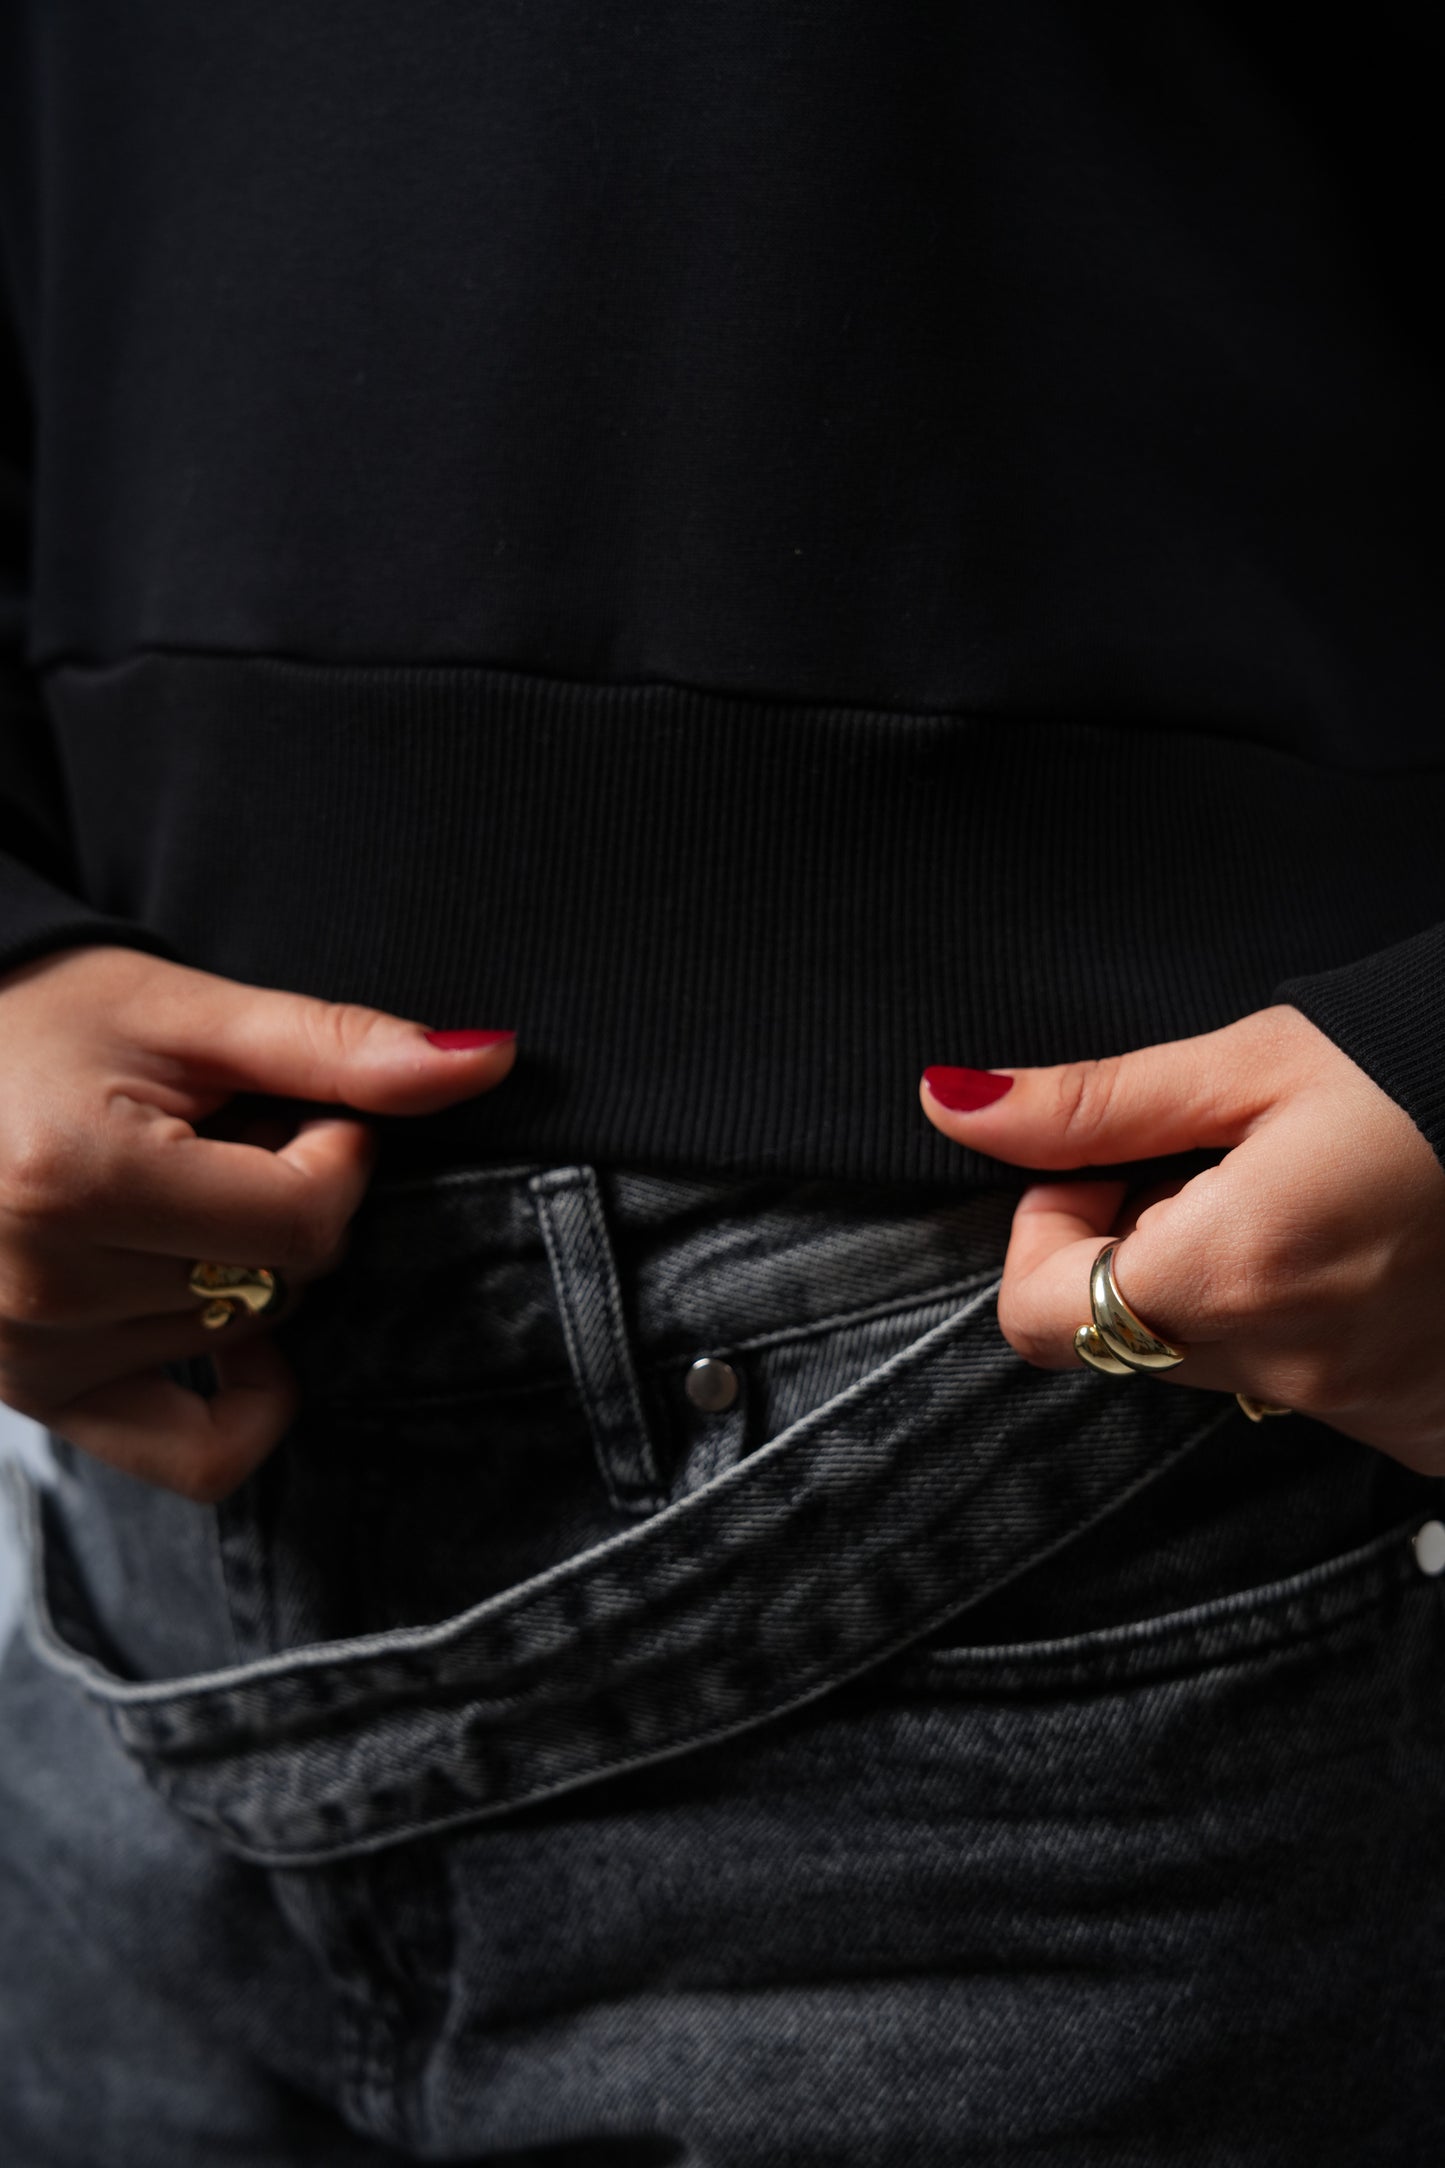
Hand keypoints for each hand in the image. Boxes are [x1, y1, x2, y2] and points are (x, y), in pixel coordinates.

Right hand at [0, 945, 515, 1499]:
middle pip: (282, 1280)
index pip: (307, 1222)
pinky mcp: (37, 1397)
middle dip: (281, 1201)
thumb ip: (341, 1046)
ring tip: (159, 1189)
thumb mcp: (191, 1013)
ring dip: (240, 1265)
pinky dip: (246, 1396)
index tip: (279, 1107)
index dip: (333, 1154)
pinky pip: (197, 1455)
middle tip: (200, 1141)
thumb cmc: (49, 1019)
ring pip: (250, 1335)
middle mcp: (44, 1288)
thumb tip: (489, 1059)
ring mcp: (31, 1358)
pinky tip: (230, 1325)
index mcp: (77, 1183)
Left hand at [919, 1004, 1444, 1474]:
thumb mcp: (1253, 1062)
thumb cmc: (1430, 1070)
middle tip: (1217, 1165)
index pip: (1035, 1315)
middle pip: (1122, 1338)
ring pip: (1214, 1365)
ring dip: (1223, 1286)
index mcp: (1232, 1272)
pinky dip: (1304, 1326)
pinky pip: (1307, 1389)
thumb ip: (1091, 1105)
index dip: (1048, 1229)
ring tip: (1308, 1200)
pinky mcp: (1421, 1428)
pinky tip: (1366, 1253)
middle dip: (1134, 1247)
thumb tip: (950, 1105)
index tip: (1109, 1167)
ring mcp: (1362, 1410)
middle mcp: (1291, 1366)